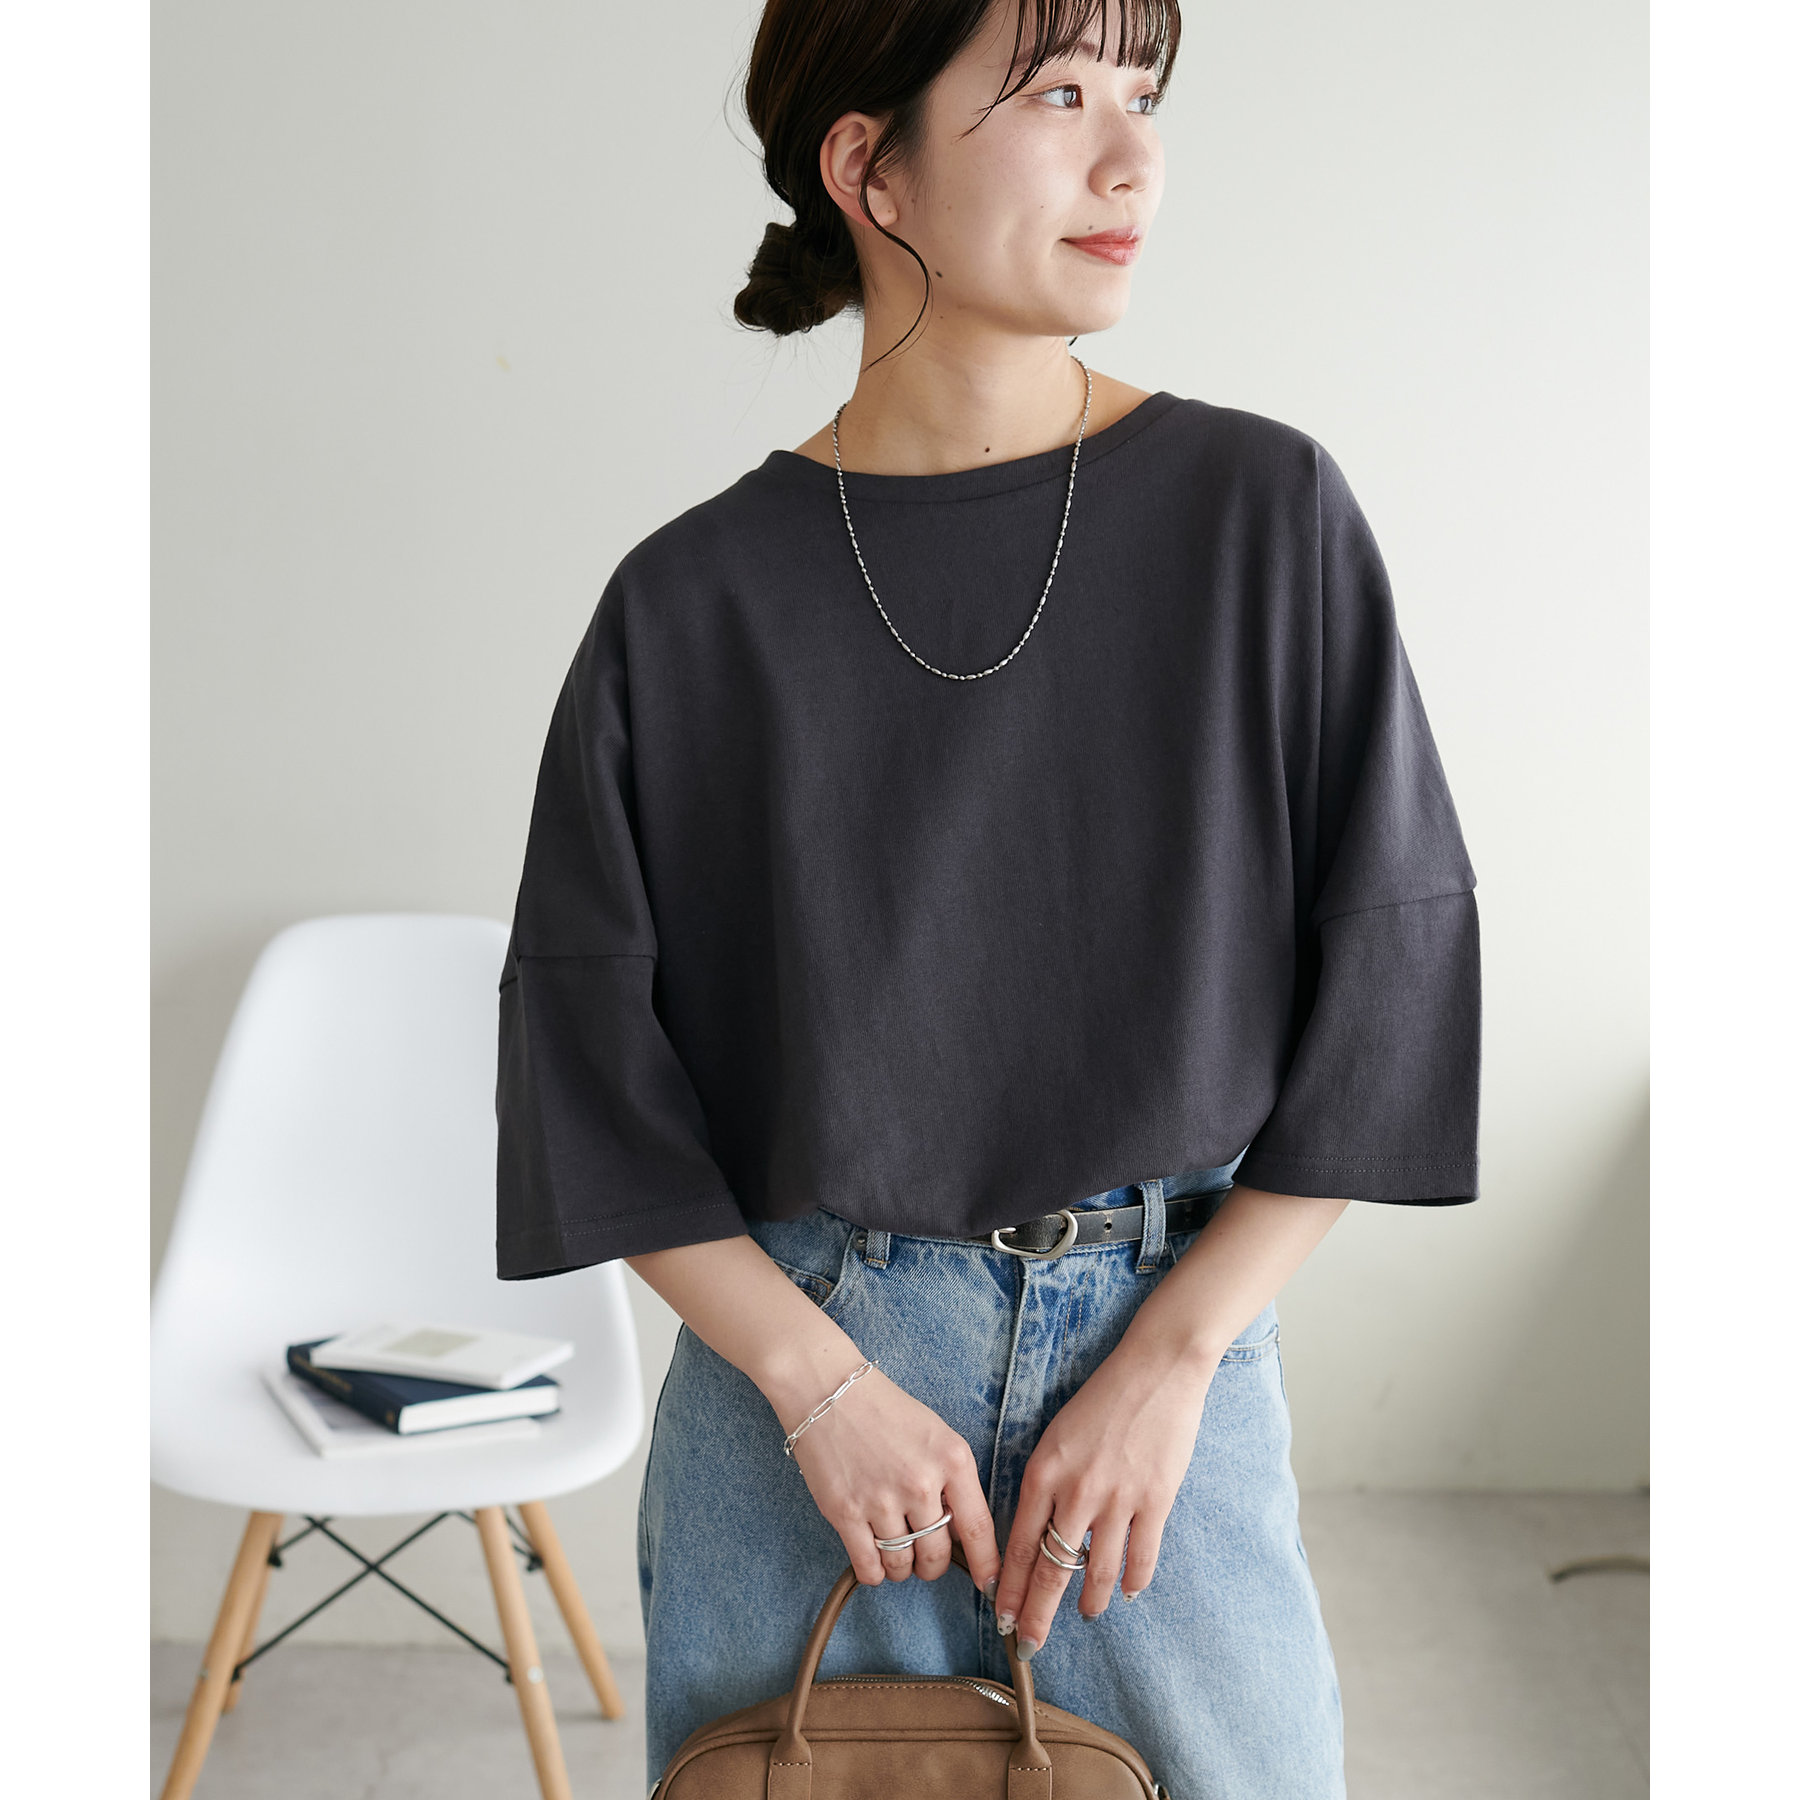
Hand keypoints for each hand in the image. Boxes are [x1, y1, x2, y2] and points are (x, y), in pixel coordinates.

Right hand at [783, 1361, 1003, 1594]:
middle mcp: (921, 1483)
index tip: (989, 1586)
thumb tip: (961, 1532)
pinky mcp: (845, 1512)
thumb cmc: (885, 1410)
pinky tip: (875, 1561)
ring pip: (902, 1564)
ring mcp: (881, 1500)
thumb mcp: (937, 1434)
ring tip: (896, 1551)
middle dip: (932, 1565)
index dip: (986, 1565)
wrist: (828, 1391)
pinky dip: (875, 1573)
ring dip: (902, 1568)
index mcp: (951, 1460)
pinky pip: (869, 1566)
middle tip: (925, 1557)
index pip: (977, 1528)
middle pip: (936, 1555)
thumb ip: (953, 1480)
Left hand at [992, 1338, 1218, 1655]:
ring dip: (1087, 1602)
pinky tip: (1125, 1592)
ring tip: (1084, 1616)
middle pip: (1051, 1570)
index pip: (1018, 1546)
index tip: (1001, 1617)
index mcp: (1044, 1472)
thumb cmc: (1100, 1398)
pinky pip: (1141, 1557)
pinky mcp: (1156, 1501)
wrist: (1155, 1370)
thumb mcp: (1055, 1436)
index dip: (1009, 1588)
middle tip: (1029, 1645)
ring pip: (1096, 1571)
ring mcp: (1118, 1499)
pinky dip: (1132, 1581)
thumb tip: (1035, 1533)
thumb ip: (1044, 1484)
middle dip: (1037, 1613)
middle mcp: (1076, 1492)